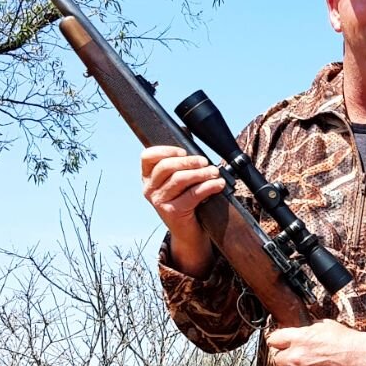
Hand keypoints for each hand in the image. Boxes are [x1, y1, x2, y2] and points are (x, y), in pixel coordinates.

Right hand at [141, 146, 225, 274]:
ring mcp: (159, 201)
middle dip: (189, 161)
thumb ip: (180, 162)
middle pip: (166, 166)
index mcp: (148, 178)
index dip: (165, 150)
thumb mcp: (181, 182)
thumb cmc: (187, 203)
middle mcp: (149, 189)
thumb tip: (186, 132)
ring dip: (201, 173)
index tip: (184, 151)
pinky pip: (193, 194)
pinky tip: (218, 185)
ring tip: (215, 173)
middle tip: (205, 162)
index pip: (147, 157)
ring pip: (180, 179)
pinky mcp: (172, 212)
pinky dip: (208, 186)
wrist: (189, 234)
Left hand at [267, 321, 365, 365]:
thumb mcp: (327, 325)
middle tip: (296, 362)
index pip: (273, 340)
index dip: (279, 344)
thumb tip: (304, 330)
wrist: (364, 357)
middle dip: (285, 360)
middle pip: (276, 359)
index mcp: (299, 337)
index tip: (283, 347)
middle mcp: (296, 355)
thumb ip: (310, 328)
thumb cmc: (349, 341)